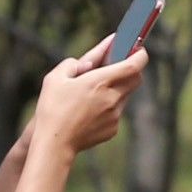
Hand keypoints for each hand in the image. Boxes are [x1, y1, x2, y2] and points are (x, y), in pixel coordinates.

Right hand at [31, 36, 148, 157]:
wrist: (55, 143)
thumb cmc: (52, 108)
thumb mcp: (55, 78)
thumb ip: (74, 63)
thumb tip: (91, 59)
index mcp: (100, 82)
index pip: (134, 65)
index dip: (140, 55)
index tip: (138, 49)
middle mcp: (112, 98)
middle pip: (136, 79)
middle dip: (131, 70)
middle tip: (118, 66)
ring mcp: (115, 115)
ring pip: (126, 96)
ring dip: (117, 88)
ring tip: (95, 91)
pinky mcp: (113, 128)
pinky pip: (117, 112)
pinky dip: (109, 107)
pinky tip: (90, 110)